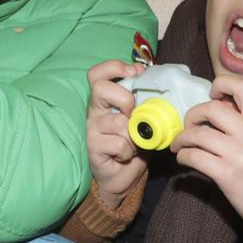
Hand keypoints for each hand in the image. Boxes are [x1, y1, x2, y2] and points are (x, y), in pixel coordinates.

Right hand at [86, 59, 146, 211]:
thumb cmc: (133, 142)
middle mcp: (95, 111)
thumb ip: (143, 98)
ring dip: (133, 134)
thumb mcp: (141, 117)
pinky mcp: (94, 148)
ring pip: (117, 122)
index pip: (97, 74)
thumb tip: (149, 76)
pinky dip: (129, 151)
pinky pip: (119, 144)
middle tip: (134, 113)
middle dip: (125, 98)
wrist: (123, 175)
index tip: (135, 73)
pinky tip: (126, 155)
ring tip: (134, 143)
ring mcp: (93, 129)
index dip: (114, 67)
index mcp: (105, 99)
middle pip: (100, 88)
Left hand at [169, 73, 242, 242]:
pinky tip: (184, 160)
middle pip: (212, 108)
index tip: (212, 95)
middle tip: (189, 126)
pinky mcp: (227, 175)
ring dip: (182, 138)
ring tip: (179, 145)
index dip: (222, 84)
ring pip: (198, 133)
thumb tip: (221, 108)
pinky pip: (194, 156)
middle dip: (193, 115)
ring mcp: (239, 155)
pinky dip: (182, 156)